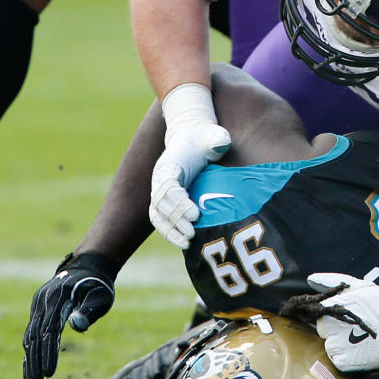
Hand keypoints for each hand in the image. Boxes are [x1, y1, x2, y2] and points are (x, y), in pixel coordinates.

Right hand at [22, 252, 115, 378]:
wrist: (86, 267)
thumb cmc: (97, 286)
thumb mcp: (99, 296)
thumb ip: (88, 310)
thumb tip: (77, 326)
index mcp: (58, 298)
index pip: (50, 330)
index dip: (48, 353)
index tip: (49, 374)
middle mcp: (43, 301)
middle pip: (35, 336)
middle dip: (34, 363)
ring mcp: (37, 305)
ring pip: (30, 337)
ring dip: (29, 361)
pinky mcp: (37, 309)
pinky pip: (31, 333)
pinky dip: (30, 351)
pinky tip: (30, 368)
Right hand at [149, 84, 230, 248]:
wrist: (192, 140)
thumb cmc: (204, 138)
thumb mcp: (212, 135)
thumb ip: (216, 138)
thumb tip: (220, 141)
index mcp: (169, 164)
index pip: (168, 186)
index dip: (179, 201)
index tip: (196, 213)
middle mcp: (160, 179)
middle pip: (161, 204)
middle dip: (176, 220)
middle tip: (193, 232)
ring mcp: (160, 191)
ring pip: (157, 215)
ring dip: (170, 231)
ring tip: (187, 243)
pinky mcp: (165, 201)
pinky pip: (161, 220)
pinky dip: (169, 232)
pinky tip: (184, 243)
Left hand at [306, 272, 378, 371]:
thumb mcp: (364, 287)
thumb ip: (335, 281)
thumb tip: (310, 278)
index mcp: (341, 299)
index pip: (320, 310)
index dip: (334, 315)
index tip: (349, 319)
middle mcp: (338, 319)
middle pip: (322, 328)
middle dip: (336, 330)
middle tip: (359, 331)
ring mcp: (342, 341)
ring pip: (328, 345)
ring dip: (342, 345)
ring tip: (363, 342)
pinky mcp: (348, 360)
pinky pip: (337, 361)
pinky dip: (348, 360)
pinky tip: (365, 353)